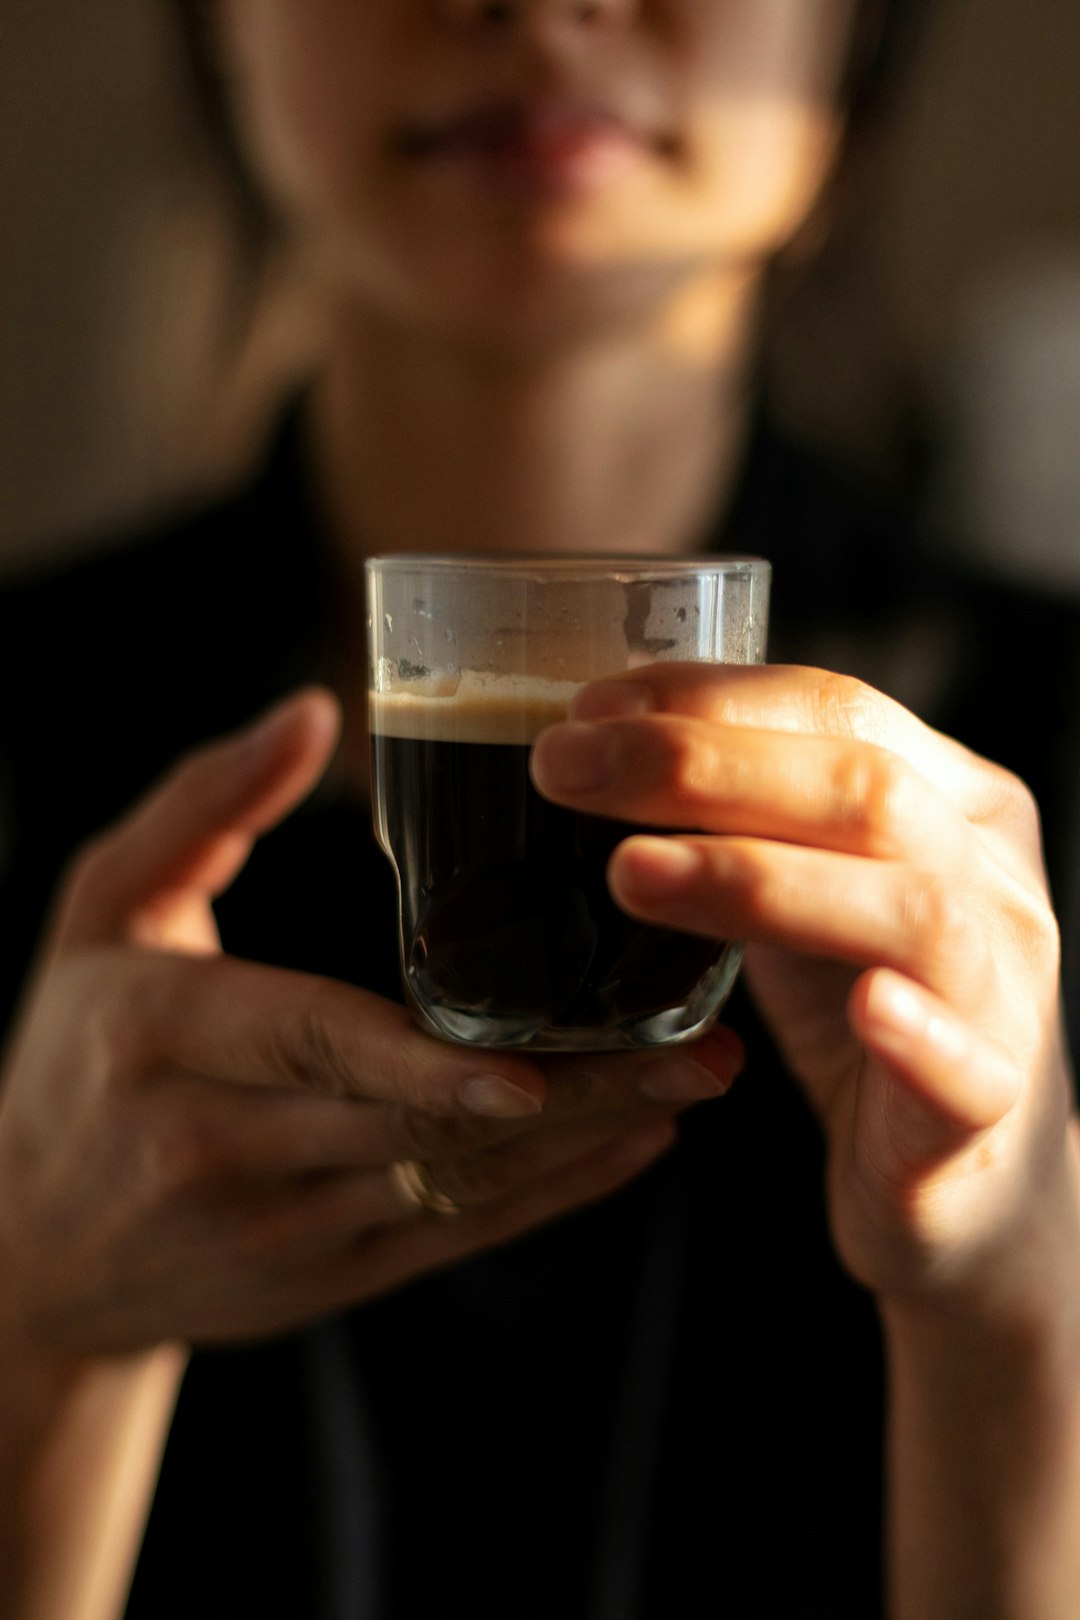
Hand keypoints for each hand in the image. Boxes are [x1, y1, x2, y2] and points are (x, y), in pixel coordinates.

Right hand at [0, 691, 741, 1357]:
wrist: (28, 1251)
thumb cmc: (74, 1049)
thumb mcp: (103, 910)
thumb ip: (203, 806)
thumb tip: (314, 707)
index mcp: (165, 1041)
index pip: (308, 1043)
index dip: (423, 1060)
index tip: (534, 1056)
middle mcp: (223, 1150)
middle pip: (413, 1127)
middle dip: (563, 1094)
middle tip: (691, 1051)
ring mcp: (281, 1230)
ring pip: (453, 1190)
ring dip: (580, 1143)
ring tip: (690, 1085)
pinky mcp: (325, 1280)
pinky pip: (454, 1240)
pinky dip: (551, 1198)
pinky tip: (634, 1146)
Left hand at [531, 664, 1079, 1322]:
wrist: (960, 1173)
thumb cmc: (863, 1006)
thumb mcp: (806, 889)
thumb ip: (746, 821)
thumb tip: (596, 751)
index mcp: (954, 802)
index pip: (838, 712)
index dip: (709, 699)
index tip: (587, 710)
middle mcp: (992, 881)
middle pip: (867, 791)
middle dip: (704, 766)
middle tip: (567, 770)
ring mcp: (1001, 992)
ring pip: (914, 911)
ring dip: (765, 881)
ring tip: (632, 873)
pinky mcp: (989, 1107)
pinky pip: (969, 1067)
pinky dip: (918, 1032)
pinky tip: (864, 1009)